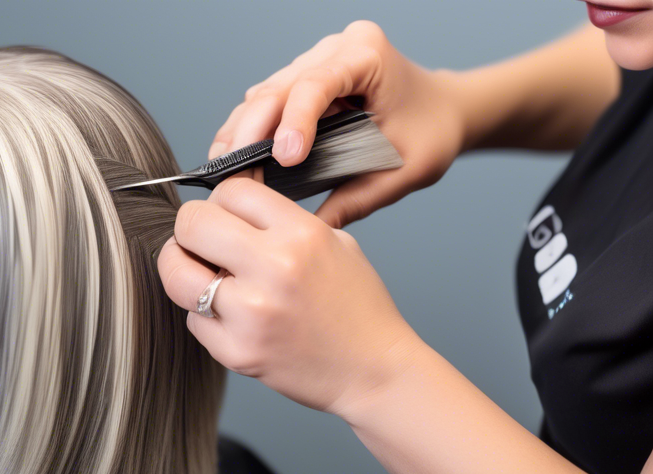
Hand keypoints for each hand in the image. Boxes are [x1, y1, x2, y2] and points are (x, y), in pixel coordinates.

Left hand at [158, 175, 424, 414]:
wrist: (374, 371)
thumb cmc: (356, 306)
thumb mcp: (335, 243)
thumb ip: (282, 221)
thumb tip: (228, 207)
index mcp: (301, 234)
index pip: (229, 190)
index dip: (220, 201)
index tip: (224, 216)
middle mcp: (274, 268)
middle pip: (191, 222)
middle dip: (191, 229)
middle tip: (201, 242)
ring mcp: (251, 313)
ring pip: (175, 272)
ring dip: (181, 268)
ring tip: (199, 273)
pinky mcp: (236, 352)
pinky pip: (192, 319)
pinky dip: (204, 315)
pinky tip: (230, 316)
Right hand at [209, 21, 466, 227]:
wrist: (444, 111)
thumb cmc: (432, 133)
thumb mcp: (406, 171)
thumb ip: (361, 198)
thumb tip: (315, 227)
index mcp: (368, 56)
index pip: (317, 84)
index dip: (295, 121)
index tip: (284, 159)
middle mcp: (336, 49)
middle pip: (279, 88)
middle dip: (251, 131)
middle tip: (232, 172)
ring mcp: (316, 61)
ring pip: (264, 95)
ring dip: (241, 133)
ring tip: (224, 169)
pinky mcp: (302, 79)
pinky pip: (267, 103)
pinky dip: (248, 131)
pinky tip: (234, 158)